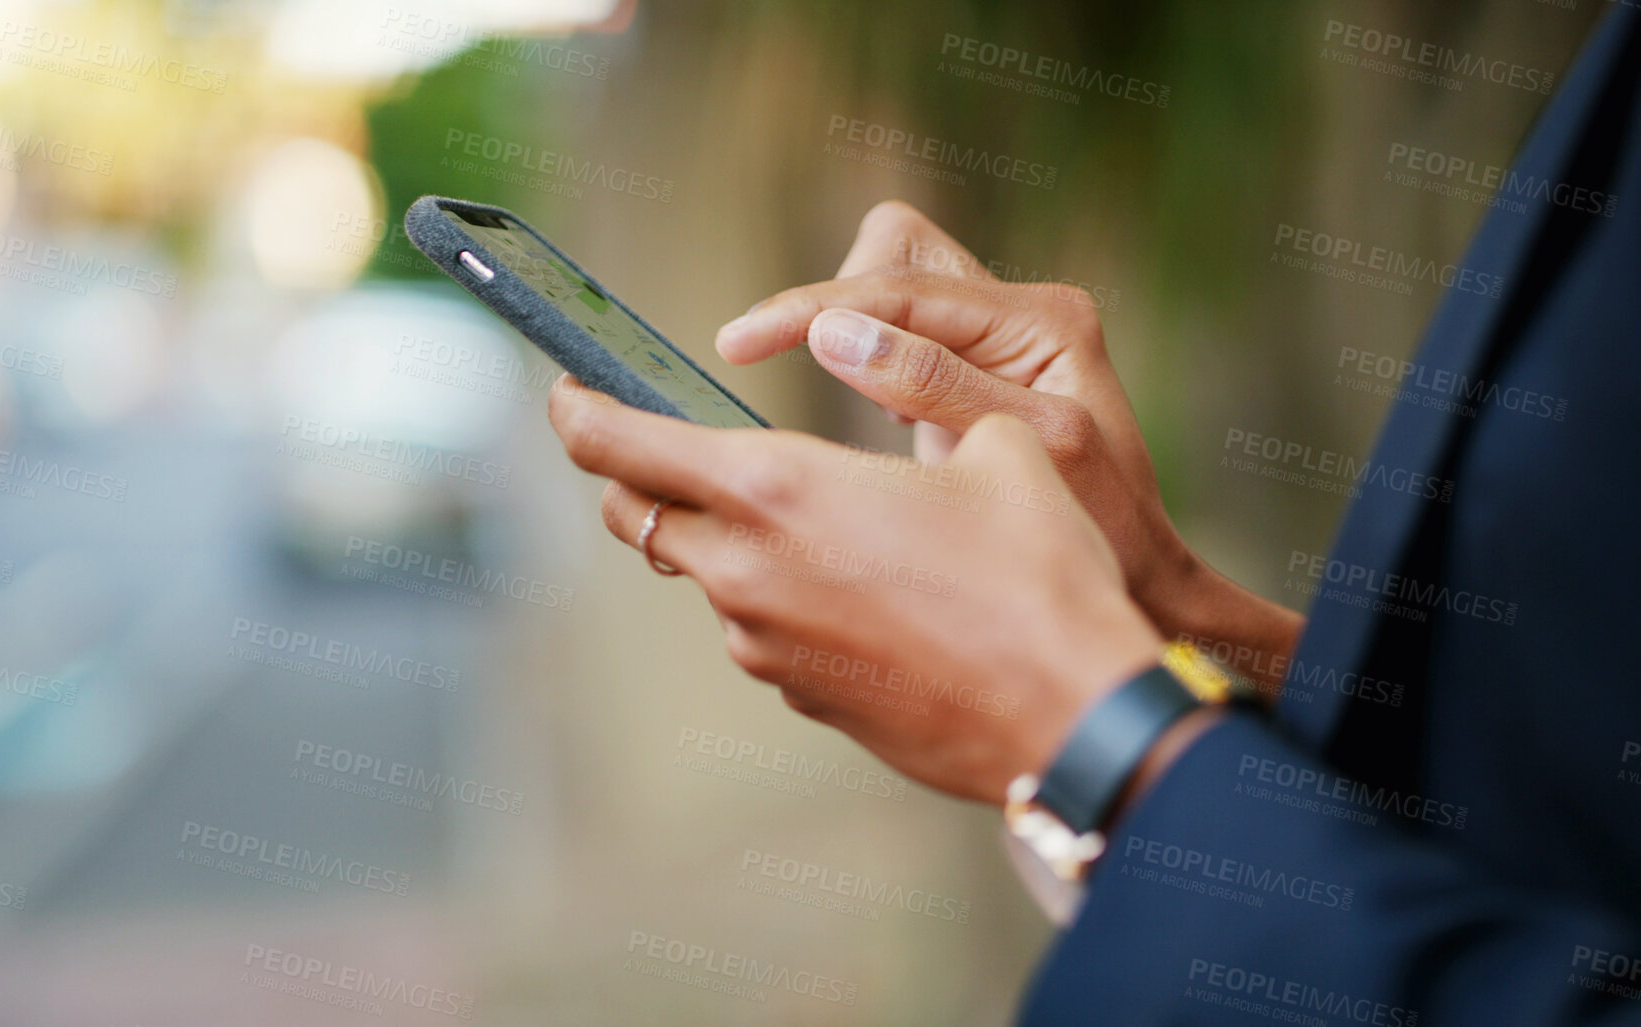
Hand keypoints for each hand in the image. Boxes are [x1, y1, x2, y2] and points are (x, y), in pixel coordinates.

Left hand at [546, 376, 1163, 801]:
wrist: (1074, 716)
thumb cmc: (1040, 573)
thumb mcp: (993, 444)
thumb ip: (913, 398)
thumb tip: (880, 372)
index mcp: (779, 491)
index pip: (624, 445)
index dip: (581, 413)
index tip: (566, 394)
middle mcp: (748, 574)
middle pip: (638, 517)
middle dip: (636, 477)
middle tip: (672, 447)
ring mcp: (768, 649)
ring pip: (710, 578)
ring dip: (734, 543)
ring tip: (828, 525)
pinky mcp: (804, 700)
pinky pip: (768, 633)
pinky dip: (789, 602)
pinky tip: (873, 595)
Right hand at [714, 201, 1304, 694]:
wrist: (1144, 585)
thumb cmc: (1103, 531)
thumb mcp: (1026, 456)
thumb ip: (933, 386)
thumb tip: (834, 333)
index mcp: (1044, 319)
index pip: (900, 285)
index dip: (808, 310)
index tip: (736, 344)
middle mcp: (1021, 313)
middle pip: (893, 251)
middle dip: (839, 303)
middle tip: (830, 387)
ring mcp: (996, 342)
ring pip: (887, 288)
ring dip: (850, 338)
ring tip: (874, 421)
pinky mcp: (971, 377)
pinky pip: (895, 341)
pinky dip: (864, 370)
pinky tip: (880, 432)